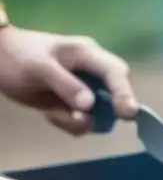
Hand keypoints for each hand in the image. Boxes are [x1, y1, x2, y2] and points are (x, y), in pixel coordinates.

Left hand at [0, 26, 136, 134]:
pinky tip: (51, 114)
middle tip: (82, 119)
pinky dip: (70, 124)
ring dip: (82, 122)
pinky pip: (86, 121)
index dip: (125, 93)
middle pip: (117, 96)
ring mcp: (87, 89)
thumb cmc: (17, 57)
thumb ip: (66, 85)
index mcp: (88, 55)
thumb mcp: (39, 68)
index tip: (127, 114)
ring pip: (102, 114)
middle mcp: (93, 72)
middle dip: (105, 113)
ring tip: (54, 115)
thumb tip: (90, 105)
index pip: (117, 73)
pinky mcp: (77, 104)